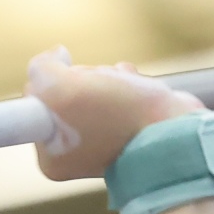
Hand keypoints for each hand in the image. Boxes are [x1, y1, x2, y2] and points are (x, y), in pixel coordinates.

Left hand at [27, 49, 205, 181]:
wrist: (176, 134)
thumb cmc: (119, 117)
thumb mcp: (61, 89)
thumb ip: (42, 69)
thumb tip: (54, 56)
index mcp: (51, 158)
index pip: (37, 100)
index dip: (55, 83)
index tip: (73, 88)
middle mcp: (73, 152)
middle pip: (65, 91)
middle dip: (86, 79)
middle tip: (105, 92)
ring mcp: (102, 139)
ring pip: (93, 86)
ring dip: (109, 77)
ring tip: (126, 89)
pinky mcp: (128, 124)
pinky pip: (117, 89)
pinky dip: (128, 80)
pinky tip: (137, 87)